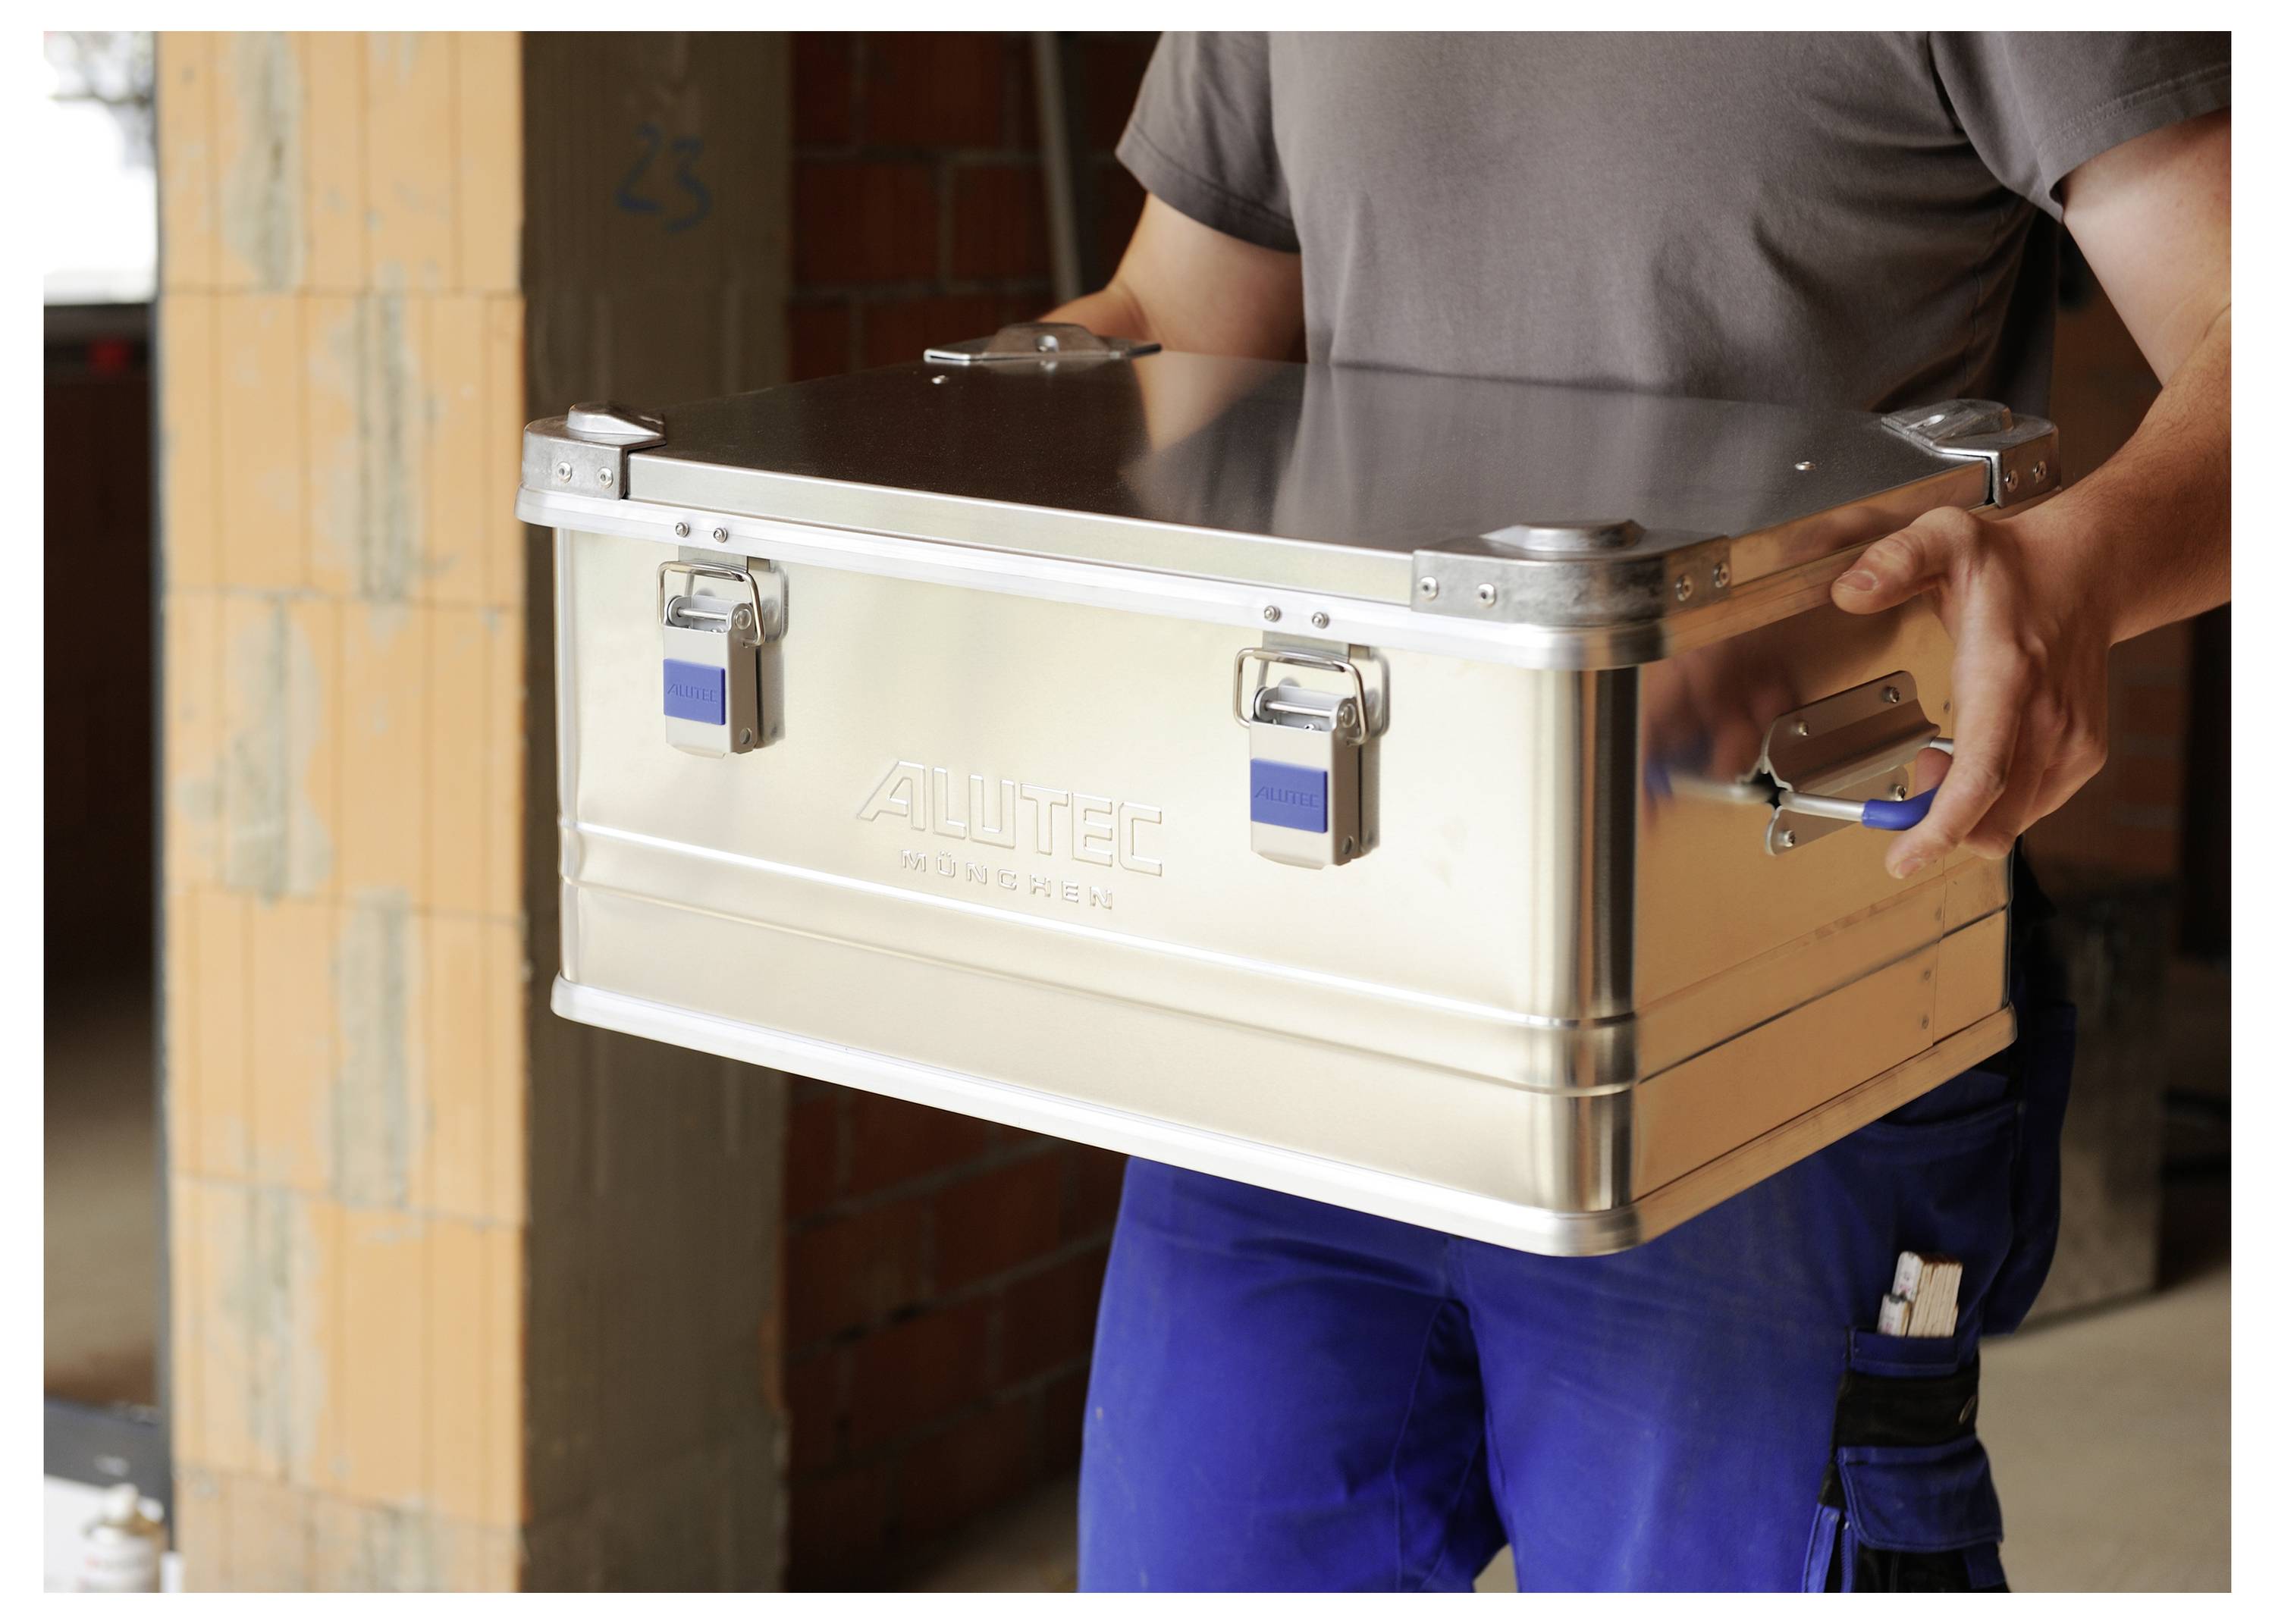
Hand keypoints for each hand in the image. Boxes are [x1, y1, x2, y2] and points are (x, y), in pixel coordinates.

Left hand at [1831, 506, 2113, 877]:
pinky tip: (1975, 758)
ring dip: (1965, 811)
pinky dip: (1993, 803)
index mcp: (2007, 676)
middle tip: (1914, 774)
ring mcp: (2071, 742)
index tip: (1903, 858)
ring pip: (2011, 820)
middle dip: (1938, 820)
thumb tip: (1848, 590)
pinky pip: (2031, 808)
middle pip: (1992, 816)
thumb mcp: (1944, 540)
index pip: (1980, 777)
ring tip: (1942, 757)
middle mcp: (2047, 718)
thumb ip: (1893, 560)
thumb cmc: (2015, 566)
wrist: (2091, 570)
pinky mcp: (2083, 756)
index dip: (1939, 828)